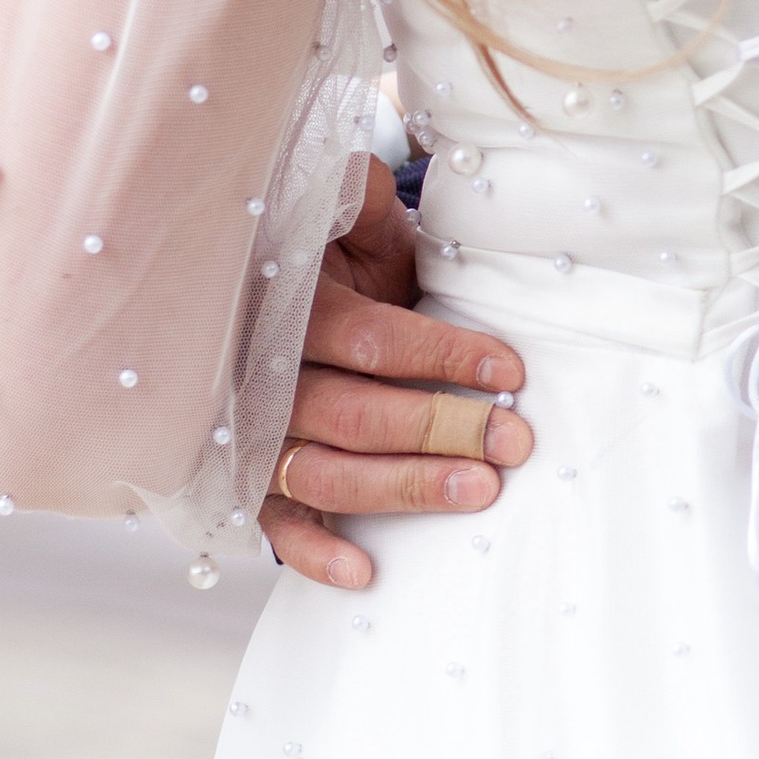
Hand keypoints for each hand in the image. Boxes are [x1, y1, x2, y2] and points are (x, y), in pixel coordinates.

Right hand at [261, 171, 529, 592]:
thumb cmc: (330, 254)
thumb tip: (371, 184)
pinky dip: (313, 553)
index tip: (510, 369)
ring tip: (479, 491)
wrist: (262, 285)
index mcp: (287, 303)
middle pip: (354, 413)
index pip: (368, 339)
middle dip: (441, 428)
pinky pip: (272, 523)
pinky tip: (366, 573)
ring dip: (402, 488)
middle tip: (515, 441)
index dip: (440, 355)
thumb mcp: (346, 217)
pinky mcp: (244, 476)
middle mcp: (259, 373)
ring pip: (323, 471)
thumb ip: (361, 203)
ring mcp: (249, 430)